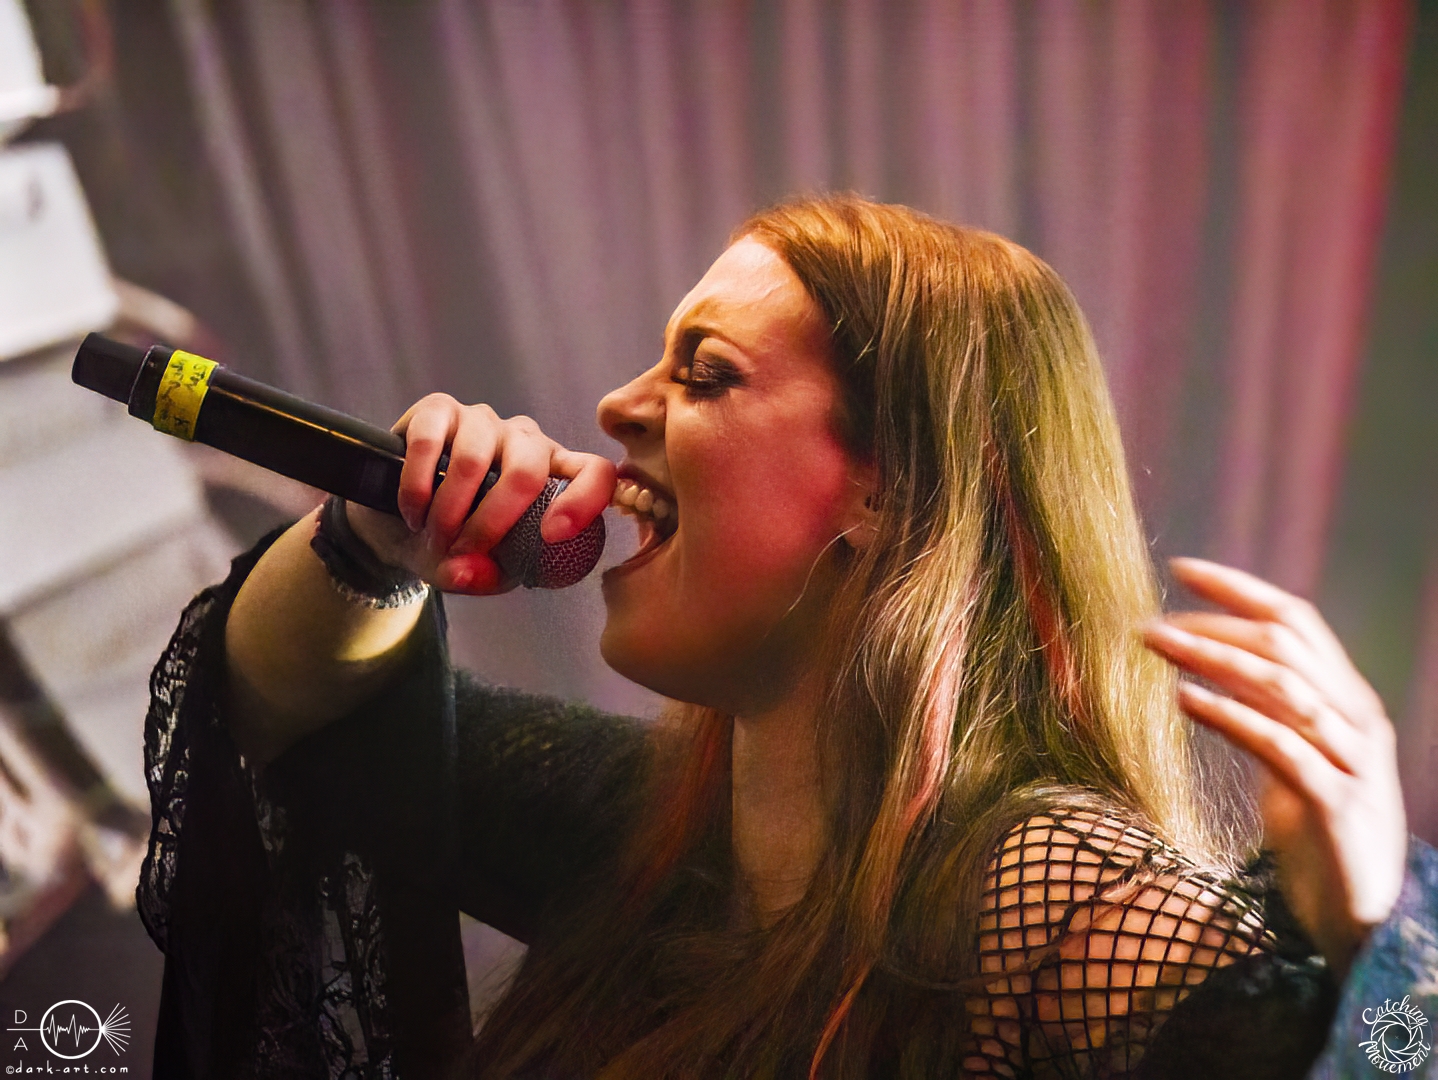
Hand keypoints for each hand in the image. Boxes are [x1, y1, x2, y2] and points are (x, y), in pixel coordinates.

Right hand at [346, 394, 615, 593]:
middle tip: (459, 551)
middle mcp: (525, 440)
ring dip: (446, 511)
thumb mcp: (476, 571)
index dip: (583, 501)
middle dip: (489, 523)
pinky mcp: (439, 409)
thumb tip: (465, 570)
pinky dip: (417, 485)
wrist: (398, 524)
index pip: (595, 473)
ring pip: (473, 461)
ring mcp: (483, 420)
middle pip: (526, 471)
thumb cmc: (454, 545)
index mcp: (553, 476)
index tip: (552, 535)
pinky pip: (430, 441)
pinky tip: (412, 510)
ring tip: (432, 535)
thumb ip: (480, 577)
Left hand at [1143, 557, 1406, 978]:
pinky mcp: (1335, 803)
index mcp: (1347, 701)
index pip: (1299, 620)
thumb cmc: (1317, 835)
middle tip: (1147, 622)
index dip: (1241, 589)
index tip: (1180, 569)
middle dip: (1213, 623)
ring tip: (1154, 646)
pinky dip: (1229, 715)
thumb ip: (1268, 713)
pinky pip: (1278, 745)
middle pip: (1285, 645)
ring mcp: (1351, 760)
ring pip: (1281, 686)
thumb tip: (1204, 671)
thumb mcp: (1292, 760)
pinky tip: (1184, 700)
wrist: (1361, 919)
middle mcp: (1356, 721)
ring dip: (1211, 658)